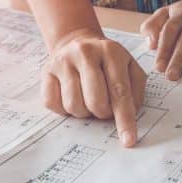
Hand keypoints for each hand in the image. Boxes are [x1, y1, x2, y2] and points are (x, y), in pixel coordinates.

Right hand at [42, 29, 146, 146]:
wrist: (77, 41)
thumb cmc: (107, 61)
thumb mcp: (129, 67)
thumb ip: (135, 91)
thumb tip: (130, 115)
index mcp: (111, 51)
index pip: (120, 92)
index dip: (125, 119)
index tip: (128, 141)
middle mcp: (85, 53)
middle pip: (95, 102)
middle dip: (102, 113)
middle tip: (104, 107)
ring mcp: (63, 61)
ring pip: (74, 106)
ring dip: (84, 112)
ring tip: (87, 99)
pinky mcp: (46, 71)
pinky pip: (54, 104)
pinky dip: (64, 109)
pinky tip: (72, 96)